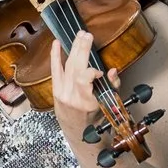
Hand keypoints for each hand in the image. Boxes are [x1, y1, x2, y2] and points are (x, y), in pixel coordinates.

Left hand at [48, 28, 116, 148]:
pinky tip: (56, 43)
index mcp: (86, 103)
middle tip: (87, 35)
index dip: (91, 72)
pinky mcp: (55, 91)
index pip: (83, 80)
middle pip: (75, 68)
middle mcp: (71, 98)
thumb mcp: (109, 104)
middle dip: (81, 49)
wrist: (78, 132)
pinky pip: (54, 71)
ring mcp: (61, 94)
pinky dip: (55, 56)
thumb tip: (113, 70)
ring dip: (73, 48)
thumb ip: (112, 86)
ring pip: (66, 66)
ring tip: (79, 35)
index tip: (99, 71)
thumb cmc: (96, 118)